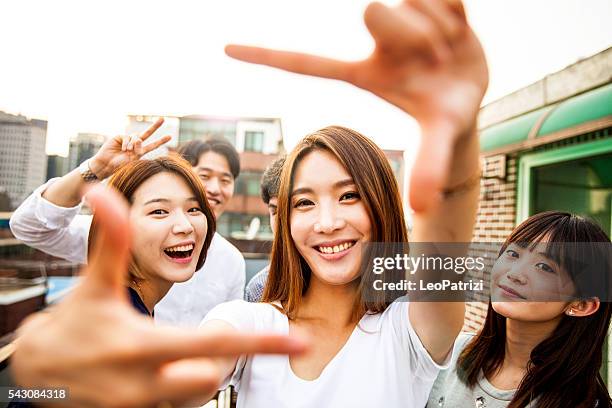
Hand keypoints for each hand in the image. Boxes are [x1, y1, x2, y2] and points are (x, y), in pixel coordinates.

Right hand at [10, 185, 307, 407]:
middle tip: (211, 335)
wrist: (37, 370)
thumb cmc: (74, 321)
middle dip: (222, 354)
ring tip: (173, 348)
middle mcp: (143, 385)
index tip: (302, 344)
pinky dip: (183, 382)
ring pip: (199, 390)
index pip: (214, 343)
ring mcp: (139, 407)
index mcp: (139, 346)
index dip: (261, 342)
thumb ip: (111, 238)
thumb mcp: (93, 281)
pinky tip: (162, 365)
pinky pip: (179, 403)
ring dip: (201, 366)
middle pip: (213, 373)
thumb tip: (104, 190)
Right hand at [89, 118, 171, 179]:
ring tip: (127, 151)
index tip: (170, 136)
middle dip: (155, 126)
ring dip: (133, 144)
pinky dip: (126, 143)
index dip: (161, 141)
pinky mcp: (120, 137)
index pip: (153, 145)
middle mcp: (135, 145)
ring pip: (136, 137)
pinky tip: (122, 149)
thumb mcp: (132, 160)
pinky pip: (127, 137)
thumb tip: (139, 139)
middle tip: (162, 119)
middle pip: (147, 133)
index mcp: (140, 152)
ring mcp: (128, 140)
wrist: (106, 164)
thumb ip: (138, 150)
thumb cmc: (120, 165)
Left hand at [224, 0, 487, 210]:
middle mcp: (375, 43)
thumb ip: (430, 166)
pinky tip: (456, 27)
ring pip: (413, 1)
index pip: (306, 62)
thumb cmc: (447, 115)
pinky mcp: (424, 0)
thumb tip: (422, 209)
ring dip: (440, 29)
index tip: (224, 50)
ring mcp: (398, 18)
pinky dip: (455, 10)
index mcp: (363, 74)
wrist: (471, 88)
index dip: (267, 55)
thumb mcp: (440, 138)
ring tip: (448, 51)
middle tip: (436, 57)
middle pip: (375, 12)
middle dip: (410, 31)